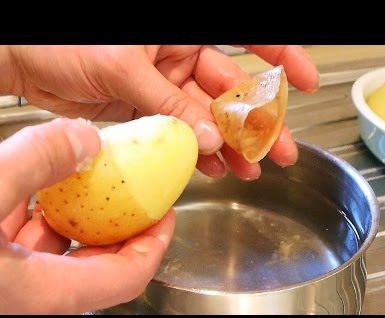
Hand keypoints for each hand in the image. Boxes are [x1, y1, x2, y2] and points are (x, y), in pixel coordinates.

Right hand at [0, 118, 174, 313]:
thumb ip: (36, 162)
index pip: (128, 277)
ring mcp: (12, 288)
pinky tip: (30, 193)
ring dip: (74, 219)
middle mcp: (32, 299)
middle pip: (98, 267)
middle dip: (117, 227)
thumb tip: (84, 140)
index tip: (166, 214)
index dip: (155, 243)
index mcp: (43, 293)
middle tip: (130, 196)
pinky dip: (34, 222)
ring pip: (58, 258)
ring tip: (81, 184)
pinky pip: (25, 251)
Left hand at [4, 45, 318, 179]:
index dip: (281, 60)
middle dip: (257, 123)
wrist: (23, 62)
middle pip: (231, 92)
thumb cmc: (62, 41)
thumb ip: (169, 104)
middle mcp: (177, 57)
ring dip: (230, 145)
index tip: (307, 81)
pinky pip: (182, 134)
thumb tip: (207, 137)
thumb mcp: (125, 68)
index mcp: (180, 33)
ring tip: (250, 168)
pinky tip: (214, 167)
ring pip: (208, 119)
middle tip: (279, 148)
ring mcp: (164, 87)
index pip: (245, 41)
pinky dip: (196, 152)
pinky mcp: (149, 111)